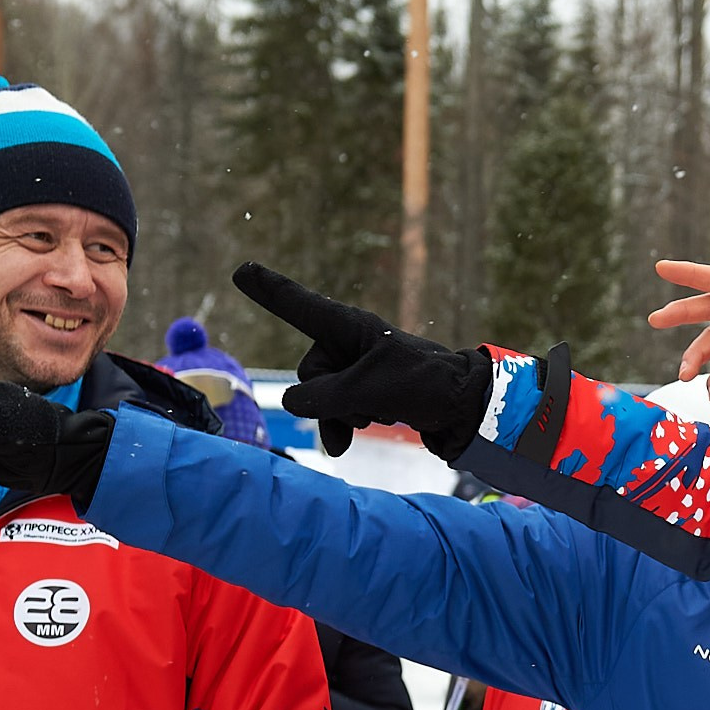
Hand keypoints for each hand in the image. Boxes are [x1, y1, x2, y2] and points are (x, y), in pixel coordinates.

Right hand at [231, 263, 491, 460]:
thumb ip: (323, 396)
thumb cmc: (425, 385)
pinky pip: (339, 411)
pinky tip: (359, 438)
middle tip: (371, 402)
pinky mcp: (366, 394)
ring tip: (383, 412)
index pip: (300, 307)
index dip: (269, 291)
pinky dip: (347, 424)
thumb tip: (292, 402)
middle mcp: (349, 344)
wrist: (467, 409)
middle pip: (310, 373)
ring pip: (323, 398)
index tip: (242, 270)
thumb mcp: (370, 389)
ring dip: (346, 414)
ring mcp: (356, 370)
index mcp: (350, 327)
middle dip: (330, 397)